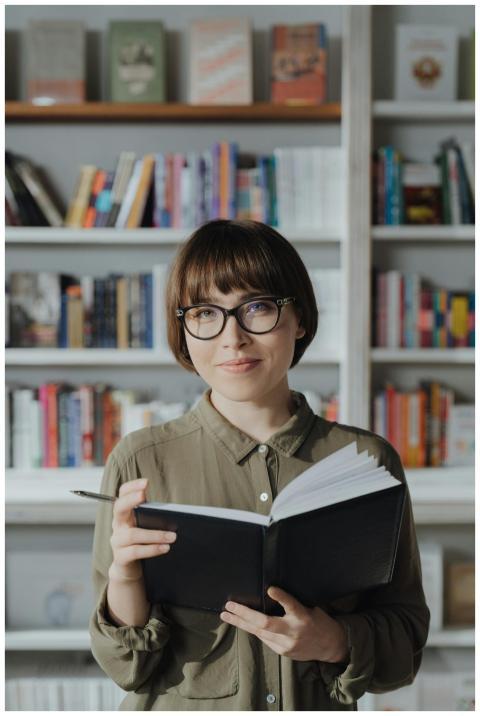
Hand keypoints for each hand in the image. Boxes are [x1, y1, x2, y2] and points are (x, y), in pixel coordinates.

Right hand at [108, 477, 176, 582]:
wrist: (128, 570)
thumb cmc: (141, 543)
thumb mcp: (144, 527)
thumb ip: (153, 518)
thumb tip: (175, 512)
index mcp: (124, 515)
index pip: (122, 495)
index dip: (131, 487)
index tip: (145, 482)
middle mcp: (118, 526)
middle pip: (119, 508)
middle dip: (131, 500)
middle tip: (143, 494)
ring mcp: (117, 542)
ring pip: (133, 534)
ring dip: (155, 534)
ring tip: (172, 536)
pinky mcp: (121, 558)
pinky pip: (136, 551)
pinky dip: (152, 549)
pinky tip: (165, 548)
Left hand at [220, 586, 348, 663]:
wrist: (330, 646)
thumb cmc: (319, 621)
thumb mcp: (311, 607)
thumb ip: (292, 604)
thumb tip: (270, 592)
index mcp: (304, 616)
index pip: (292, 605)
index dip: (281, 597)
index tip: (270, 589)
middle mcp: (293, 632)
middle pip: (265, 624)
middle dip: (244, 614)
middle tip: (229, 606)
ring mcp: (287, 645)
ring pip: (259, 633)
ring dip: (241, 623)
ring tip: (226, 615)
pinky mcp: (282, 653)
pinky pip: (264, 639)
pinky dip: (253, 629)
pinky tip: (242, 623)